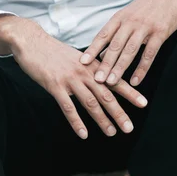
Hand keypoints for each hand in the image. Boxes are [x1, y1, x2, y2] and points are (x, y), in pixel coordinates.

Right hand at [0, 15, 147, 138]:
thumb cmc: (54, 52)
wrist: (32, 41)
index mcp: (92, 66)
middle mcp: (84, 72)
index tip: (144, 103)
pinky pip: (68, 107)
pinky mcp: (55, 86)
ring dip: (102, 120)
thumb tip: (103, 81)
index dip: (130, 92)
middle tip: (130, 128)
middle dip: (119, 113)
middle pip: (106, 95)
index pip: (115, 80)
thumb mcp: (77, 58)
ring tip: (111, 133)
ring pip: (90, 102)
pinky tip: (83, 134)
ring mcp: (70, 79)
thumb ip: (90, 70)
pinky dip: (76, 122)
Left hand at [79, 0, 176, 86]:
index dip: (92, 49)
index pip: (103, 35)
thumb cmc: (150, 5)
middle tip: (96, 79)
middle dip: (105, 64)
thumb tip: (102, 54)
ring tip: (112, 82)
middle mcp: (131, 22)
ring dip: (120, 68)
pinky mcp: (161, 32)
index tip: (82, 62)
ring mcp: (145, 27)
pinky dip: (142, 68)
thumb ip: (117, 34)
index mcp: (121, 17)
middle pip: (115, 46)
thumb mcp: (130, 15)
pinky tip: (135, 81)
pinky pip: (149, 53)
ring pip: (130, 50)